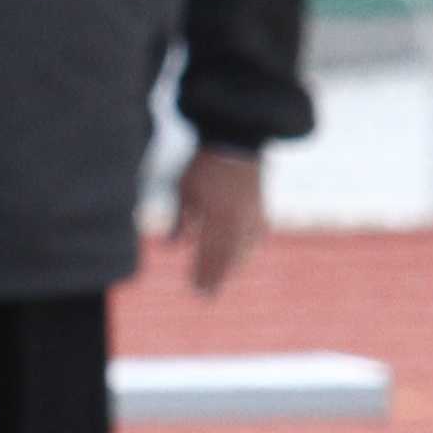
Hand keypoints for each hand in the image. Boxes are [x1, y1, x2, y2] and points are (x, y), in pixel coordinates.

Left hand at [173, 145, 266, 296]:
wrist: (237, 136)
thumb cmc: (206, 164)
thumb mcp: (186, 189)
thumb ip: (181, 219)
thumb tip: (171, 246)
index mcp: (219, 217)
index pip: (210, 253)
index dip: (203, 273)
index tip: (196, 289)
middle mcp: (238, 219)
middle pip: (227, 256)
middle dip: (216, 276)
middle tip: (206, 295)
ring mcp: (253, 213)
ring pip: (244, 248)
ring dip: (233, 264)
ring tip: (224, 277)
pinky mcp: (262, 205)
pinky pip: (257, 233)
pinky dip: (249, 246)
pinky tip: (246, 252)